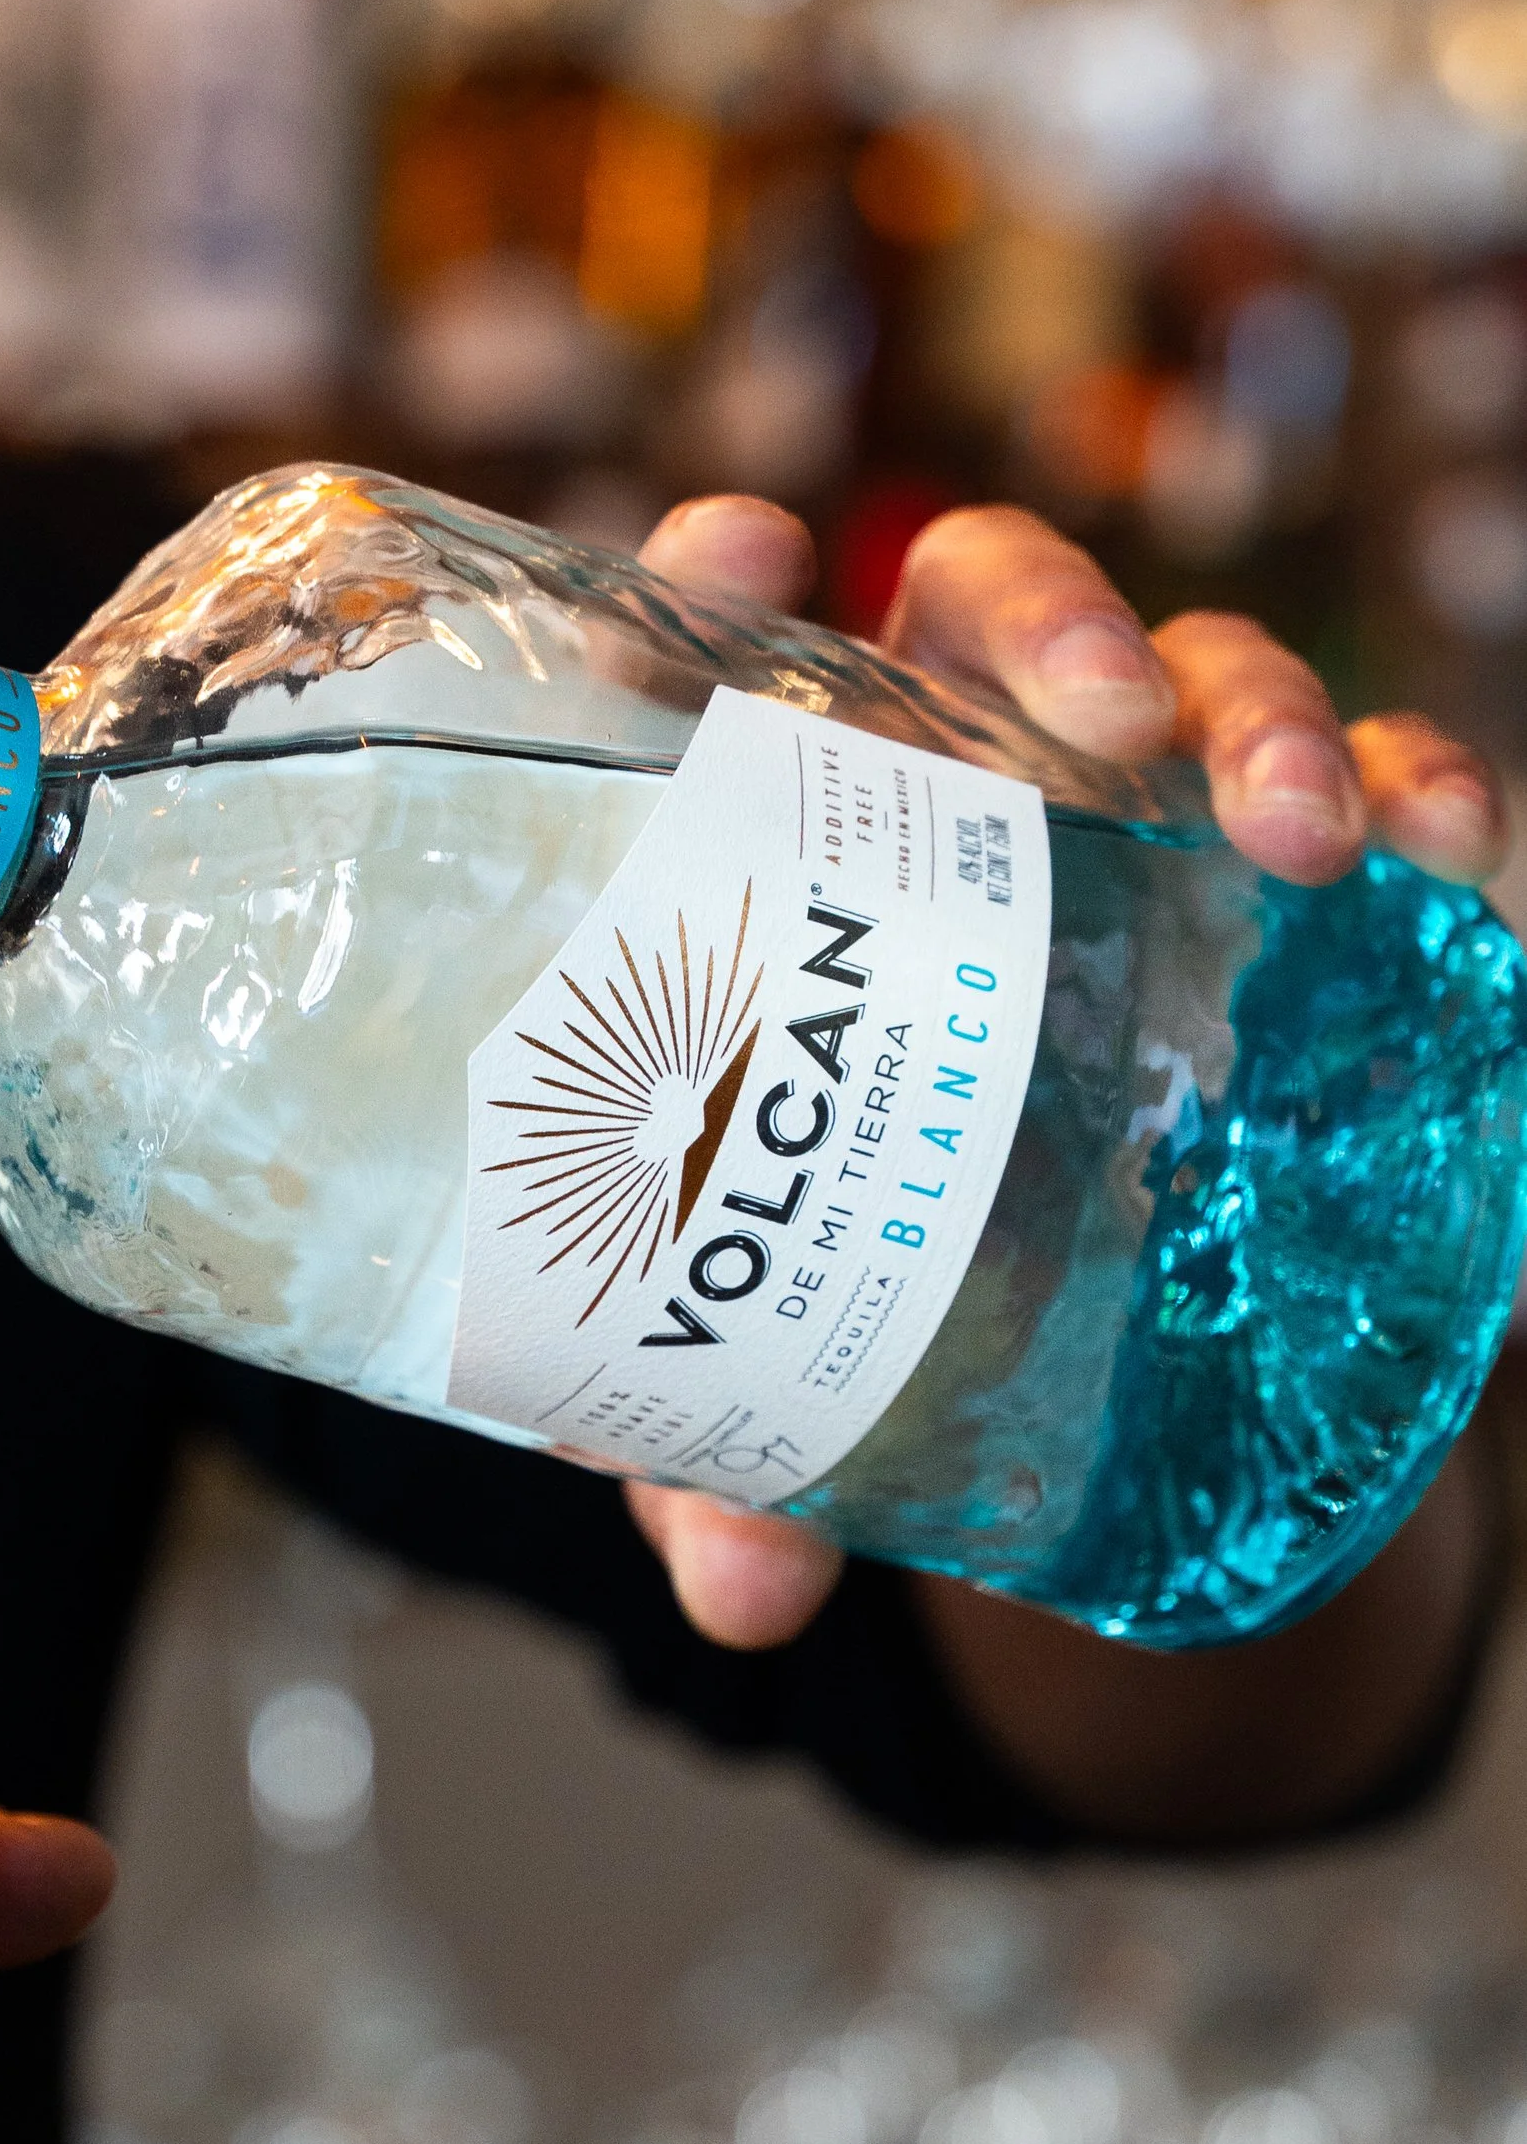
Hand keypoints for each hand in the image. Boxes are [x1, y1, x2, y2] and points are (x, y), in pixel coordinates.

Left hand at [623, 495, 1506, 1654]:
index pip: (725, 650)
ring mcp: (1137, 836)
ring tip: (1297, 825)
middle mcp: (957, 790)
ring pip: (1198, 677)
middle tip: (1092, 725)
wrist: (1037, 1370)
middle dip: (1051, 620)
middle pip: (987, 609)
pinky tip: (1440, 849)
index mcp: (776, 838)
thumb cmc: (822, 1303)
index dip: (715, 580)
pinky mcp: (1289, 911)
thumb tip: (741, 1597)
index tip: (732, 546)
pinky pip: (1376, 798)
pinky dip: (1420, 797)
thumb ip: (702, 1449)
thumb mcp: (733, 1375)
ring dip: (1260, 710)